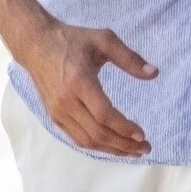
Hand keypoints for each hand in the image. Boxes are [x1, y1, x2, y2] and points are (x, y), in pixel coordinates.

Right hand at [19, 18, 156, 156]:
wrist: (35, 44)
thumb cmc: (72, 40)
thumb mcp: (103, 40)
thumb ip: (129, 57)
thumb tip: (154, 73)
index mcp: (79, 82)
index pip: (104, 115)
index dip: (124, 128)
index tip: (142, 135)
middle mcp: (66, 101)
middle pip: (97, 133)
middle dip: (123, 144)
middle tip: (145, 148)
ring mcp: (58, 111)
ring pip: (87, 140)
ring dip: (112, 149)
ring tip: (133, 151)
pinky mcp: (54, 116)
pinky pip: (77, 138)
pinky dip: (97, 146)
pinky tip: (113, 145)